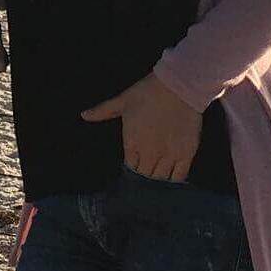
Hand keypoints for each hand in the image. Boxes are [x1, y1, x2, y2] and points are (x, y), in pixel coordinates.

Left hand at [81, 72, 201, 180]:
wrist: (177, 86)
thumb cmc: (148, 92)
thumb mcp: (122, 101)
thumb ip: (102, 111)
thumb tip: (83, 115)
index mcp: (132, 144)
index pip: (130, 169)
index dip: (132, 172)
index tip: (134, 171)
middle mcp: (149, 153)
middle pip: (144, 177)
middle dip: (144, 181)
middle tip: (146, 181)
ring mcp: (169, 155)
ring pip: (160, 180)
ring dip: (157, 183)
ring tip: (158, 184)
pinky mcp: (186, 154)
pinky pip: (179, 176)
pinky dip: (174, 181)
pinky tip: (172, 182)